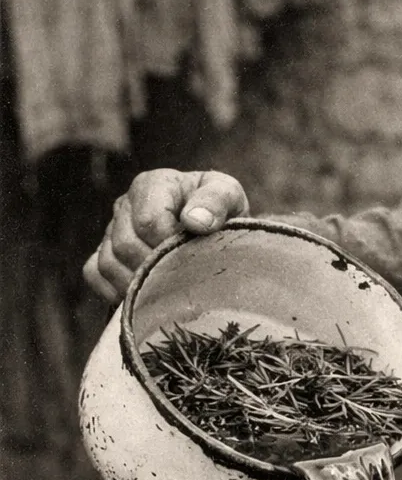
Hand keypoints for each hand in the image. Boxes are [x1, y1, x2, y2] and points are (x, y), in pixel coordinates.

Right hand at [83, 169, 249, 302]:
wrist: (215, 232)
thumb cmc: (221, 213)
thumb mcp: (229, 198)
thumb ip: (216, 201)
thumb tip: (195, 221)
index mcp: (153, 184)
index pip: (147, 221)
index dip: (168, 246)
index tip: (191, 257)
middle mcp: (126, 204)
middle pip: (125, 245)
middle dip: (154, 267)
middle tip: (181, 280)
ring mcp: (111, 230)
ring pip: (108, 262)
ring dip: (137, 283)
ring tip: (165, 289)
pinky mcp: (103, 253)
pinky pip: (94, 273)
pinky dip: (114, 290)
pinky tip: (142, 295)